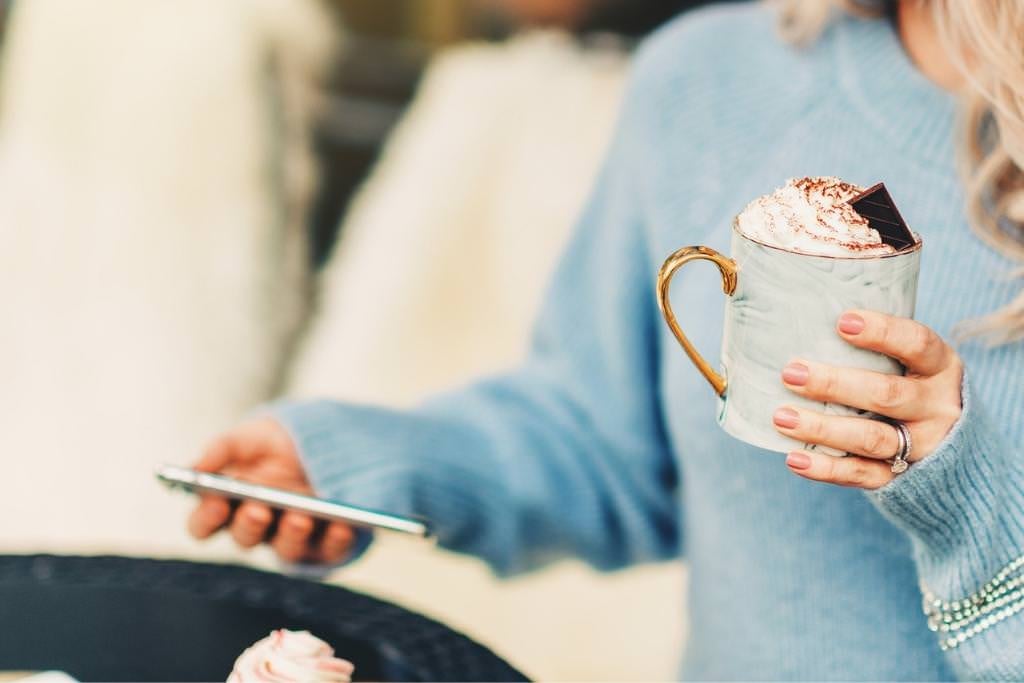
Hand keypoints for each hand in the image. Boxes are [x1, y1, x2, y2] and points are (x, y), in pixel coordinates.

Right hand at [187, 417, 355, 563]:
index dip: (207, 518)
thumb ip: (221, 449)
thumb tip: (196, 468)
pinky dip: (336, 541)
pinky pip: (329, 551)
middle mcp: (256, 527)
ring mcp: (289, 537)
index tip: (217, 502)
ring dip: (291, 536)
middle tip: (258, 510)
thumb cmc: (273, 443)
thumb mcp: (247, 437)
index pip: (203, 524)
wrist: (319, 440)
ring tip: (299, 518)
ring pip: (285, 549)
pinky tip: (343, 526)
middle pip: (244, 538)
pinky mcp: (324, 544)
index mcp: (226, 506)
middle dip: (250, 525)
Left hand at [772, 310, 962, 489]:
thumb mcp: (910, 361)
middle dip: (834, 384)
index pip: (917, 343)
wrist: (958, 451)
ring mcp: (923, 446)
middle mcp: (937, 407)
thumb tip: (802, 316)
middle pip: (886, 395)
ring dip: (822, 428)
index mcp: (941, 367)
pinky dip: (826, 469)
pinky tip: (794, 458)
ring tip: (781, 417)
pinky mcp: (903, 479)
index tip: (842, 322)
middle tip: (790, 373)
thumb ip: (874, 344)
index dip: (882, 332)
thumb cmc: (912, 385)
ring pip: (870, 438)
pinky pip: (862, 475)